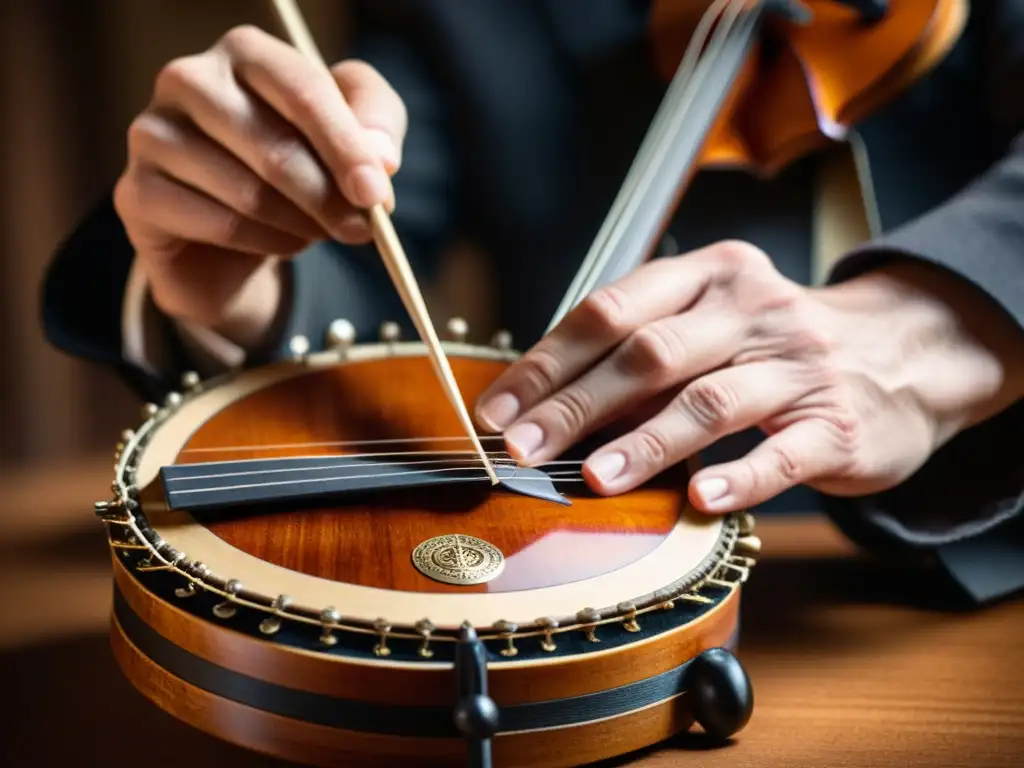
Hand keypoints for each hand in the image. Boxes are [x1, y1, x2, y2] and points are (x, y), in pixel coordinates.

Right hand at [113, 25, 405, 348]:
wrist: (233, 234)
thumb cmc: (297, 168)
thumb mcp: (352, 138)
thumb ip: (377, 128)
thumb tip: (380, 159)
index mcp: (245, 52)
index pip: (303, 92)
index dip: (346, 148)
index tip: (377, 194)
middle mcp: (188, 79)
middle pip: (275, 148)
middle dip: (329, 199)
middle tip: (362, 230)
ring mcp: (152, 133)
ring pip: (249, 194)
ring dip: (300, 225)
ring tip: (315, 231)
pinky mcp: (137, 192)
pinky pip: (219, 226)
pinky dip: (263, 244)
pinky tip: (277, 242)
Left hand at [475, 241, 1023, 512]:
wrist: (901, 356)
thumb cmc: (777, 346)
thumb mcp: (712, 322)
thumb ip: (640, 350)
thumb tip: (543, 404)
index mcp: (709, 276)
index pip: (611, 312)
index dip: (549, 362)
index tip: (500, 409)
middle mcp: (752, 310)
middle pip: (649, 354)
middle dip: (576, 404)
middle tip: (525, 448)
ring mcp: (799, 366)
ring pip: (709, 401)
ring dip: (645, 442)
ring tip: (595, 477)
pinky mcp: (839, 423)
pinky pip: (783, 452)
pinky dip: (738, 476)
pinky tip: (698, 499)